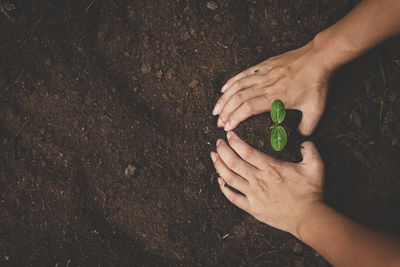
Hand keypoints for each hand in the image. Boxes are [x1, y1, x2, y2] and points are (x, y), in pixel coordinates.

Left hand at [210, 131, 323, 236]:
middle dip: (223, 150)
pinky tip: (220, 181)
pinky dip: (224, 189)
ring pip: (229, 178)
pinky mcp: (252, 208)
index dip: (235, 141)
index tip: (229, 135)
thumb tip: (305, 140)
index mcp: (271, 168)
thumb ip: (310, 149)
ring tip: (214, 156)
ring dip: (219, 166)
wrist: (309, 218)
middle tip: (218, 143)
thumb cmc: (311, 193)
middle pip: (233, 162)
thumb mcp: (315, 166)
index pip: (246, 151)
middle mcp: (258, 180)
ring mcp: (253, 195)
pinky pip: (233, 198)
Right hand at [212, 41, 330, 135]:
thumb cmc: (317, 83)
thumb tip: (300, 137)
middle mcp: (266, 85)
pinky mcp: (264, 66)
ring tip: (216, 109)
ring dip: (224, 98)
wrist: (319, 58)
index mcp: (276, 97)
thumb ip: (307, 126)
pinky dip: (231, 82)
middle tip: (219, 122)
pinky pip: (243, 74)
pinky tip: (224, 89)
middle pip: (238, 98)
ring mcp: (263, 74)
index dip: (235, 117)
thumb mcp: (315, 109)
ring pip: (237, 86)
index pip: (249, 107)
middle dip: (226, 112)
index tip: (227, 127)